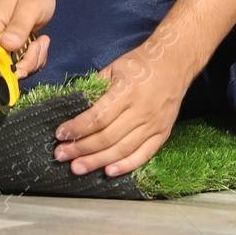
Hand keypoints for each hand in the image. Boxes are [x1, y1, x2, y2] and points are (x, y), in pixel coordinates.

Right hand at [0, 0, 53, 78]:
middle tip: (38, 44)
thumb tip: (8, 46)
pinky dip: (30, 57)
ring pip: (9, 68)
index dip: (1, 73)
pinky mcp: (1, 48)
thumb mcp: (30, 8)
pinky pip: (15, 63)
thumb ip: (19, 27)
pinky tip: (37, 41)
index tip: (22, 69)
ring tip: (40, 39)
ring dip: (30, 59)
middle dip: (24, 63)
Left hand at [52, 40, 193, 177]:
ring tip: (77, 167)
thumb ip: (96, 87)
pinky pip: (143, 154)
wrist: (174, 62)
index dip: (78, 128)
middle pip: (107, 137)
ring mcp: (153, 124)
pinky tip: (109, 172)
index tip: (61, 134)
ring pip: (122, 149)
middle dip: (81, 148)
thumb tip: (76, 106)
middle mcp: (141, 111)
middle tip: (61, 155)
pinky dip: (126, 166)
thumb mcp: (115, 67)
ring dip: (98, 161)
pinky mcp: (162, 133)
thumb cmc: (141, 64)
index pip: (98, 117)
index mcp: (127, 91)